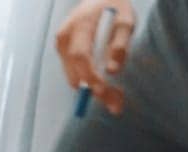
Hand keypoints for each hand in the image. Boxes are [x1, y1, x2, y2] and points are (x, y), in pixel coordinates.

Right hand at [54, 0, 136, 115]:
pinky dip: (88, 82)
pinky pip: (73, 73)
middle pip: (75, 71)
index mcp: (80, 25)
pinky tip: (104, 85)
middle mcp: (65, 36)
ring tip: (115, 98)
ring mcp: (61, 44)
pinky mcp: (62, 51)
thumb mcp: (126, 19)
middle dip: (94, 90)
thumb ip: (120, 43)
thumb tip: (113, 71)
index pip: (81, 55)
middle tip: (115, 105)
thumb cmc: (114, 6)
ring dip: (92, 90)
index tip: (103, 91)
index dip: (90, 76)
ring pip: (73, 76)